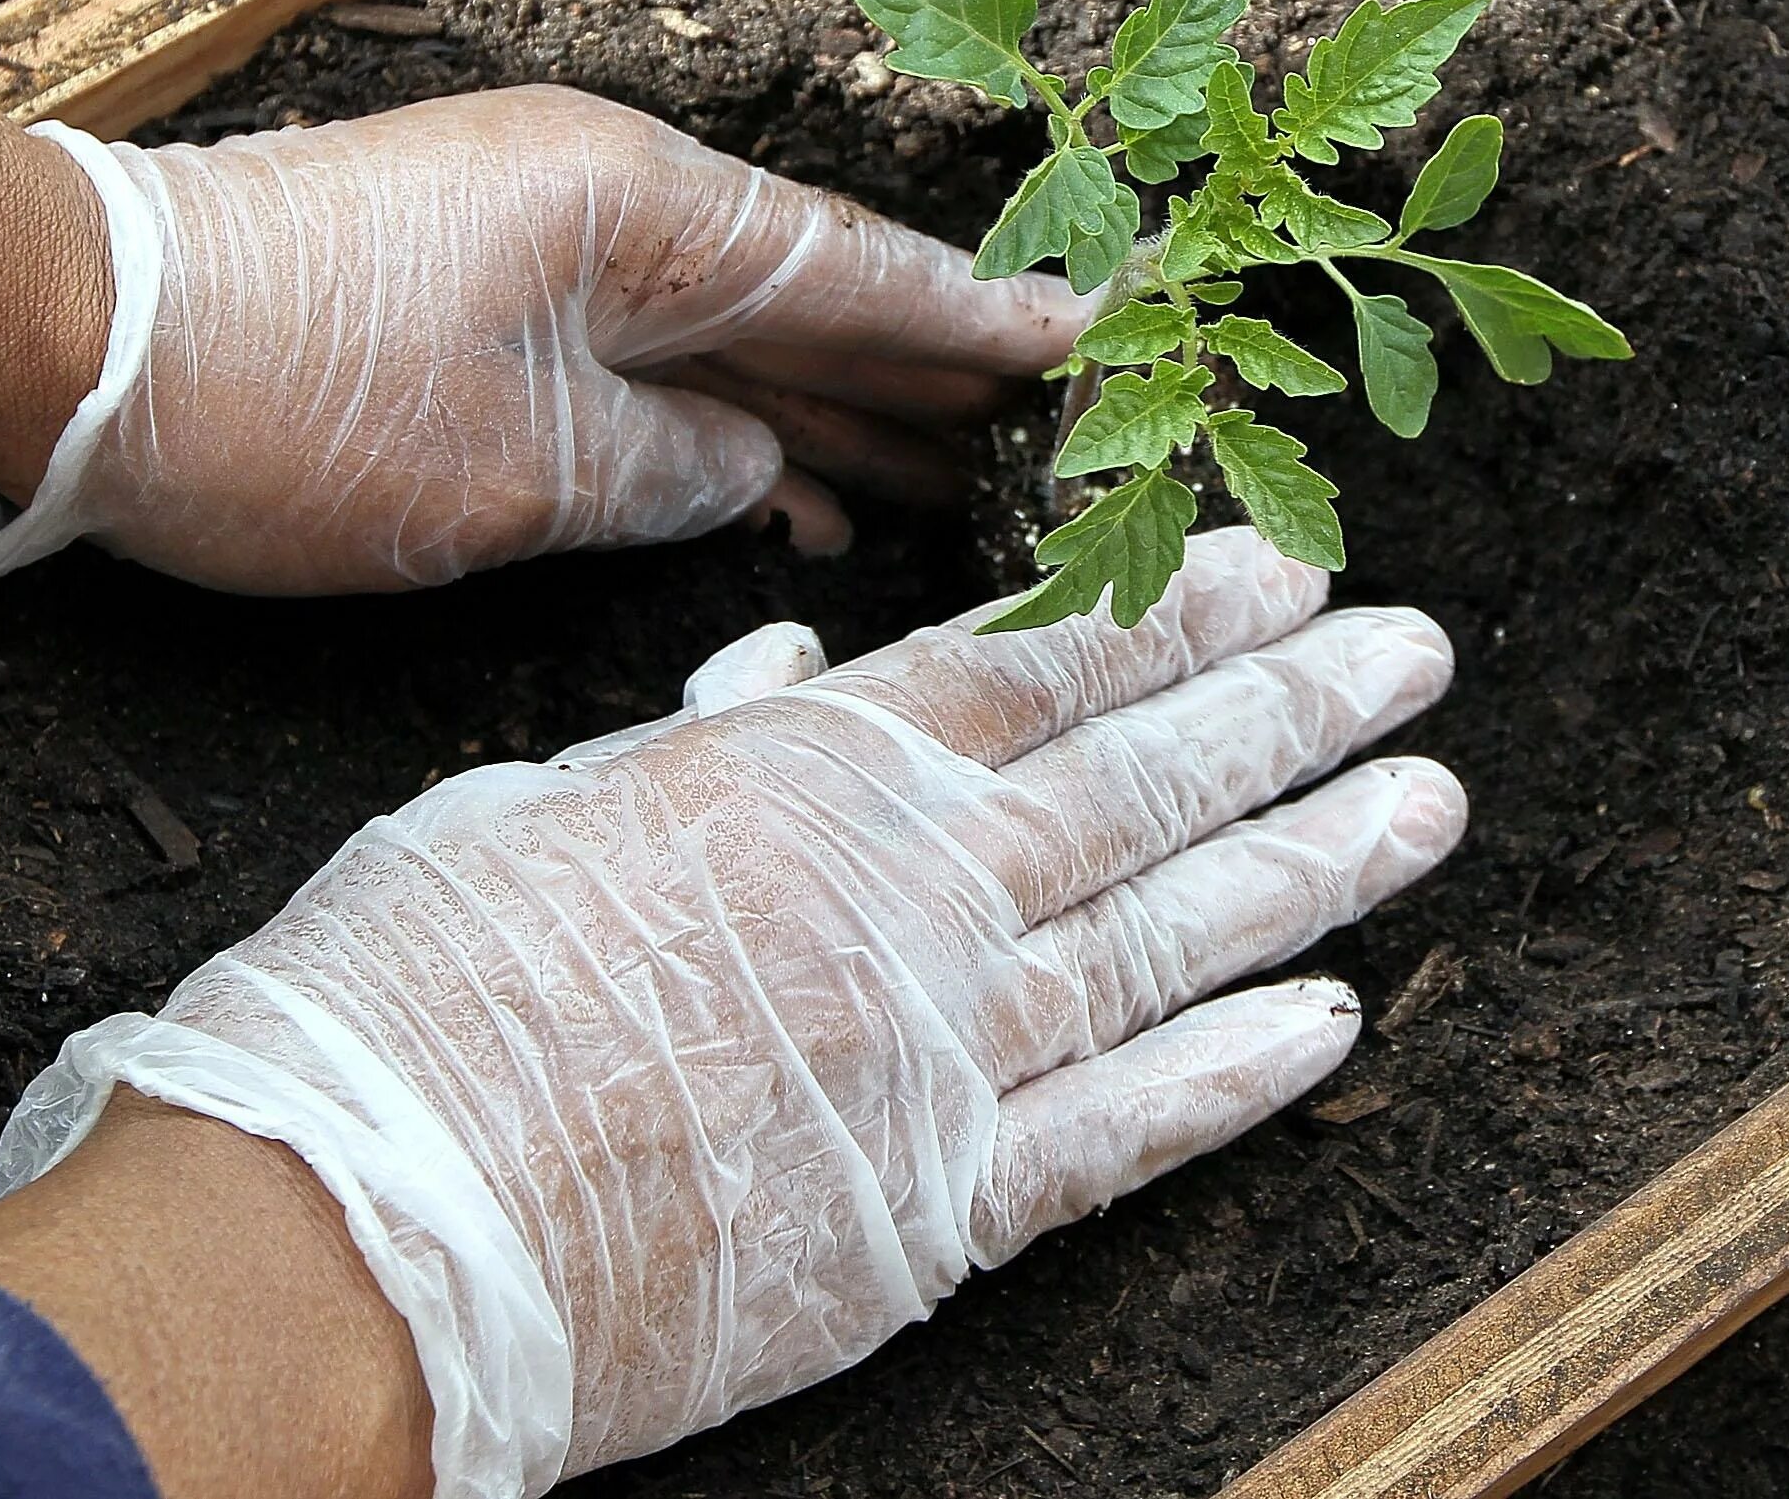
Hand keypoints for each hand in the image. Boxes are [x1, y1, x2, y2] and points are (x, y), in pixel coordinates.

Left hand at [0, 86, 1090, 592]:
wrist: (67, 344)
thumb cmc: (285, 401)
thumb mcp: (514, 471)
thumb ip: (670, 472)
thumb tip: (753, 474)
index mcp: (639, 212)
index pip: (857, 270)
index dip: (978, 318)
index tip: (1091, 333)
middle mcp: (607, 210)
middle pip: (810, 295)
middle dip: (926, 368)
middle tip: (1050, 427)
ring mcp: (541, 253)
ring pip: (732, 339)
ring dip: (831, 408)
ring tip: (948, 478)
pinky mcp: (481, 306)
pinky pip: (647, 367)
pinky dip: (720, 429)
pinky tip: (788, 495)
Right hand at [0, 531, 1464, 1495]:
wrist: (362, 1226)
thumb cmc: (412, 994)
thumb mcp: (539, 806)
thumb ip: (692, 739)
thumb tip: (784, 667)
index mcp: (809, 777)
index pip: (1038, 663)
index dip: (1174, 609)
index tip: (1279, 561)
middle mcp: (910, 897)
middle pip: (1143, 783)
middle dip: (1294, 709)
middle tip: (1416, 650)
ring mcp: (940, 1056)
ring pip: (1169, 938)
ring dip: (1312, 865)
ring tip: (1426, 801)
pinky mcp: (934, 1212)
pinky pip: (1121, 1134)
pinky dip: (1233, 1078)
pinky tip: (1333, 1023)